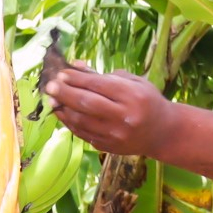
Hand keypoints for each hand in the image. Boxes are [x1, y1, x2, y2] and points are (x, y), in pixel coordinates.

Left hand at [43, 68, 176, 158]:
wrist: (163, 132)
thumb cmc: (148, 101)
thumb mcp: (134, 83)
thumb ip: (106, 75)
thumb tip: (76, 66)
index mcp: (133, 96)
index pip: (98, 85)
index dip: (77, 78)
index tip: (62, 73)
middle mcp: (124, 116)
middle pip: (87, 103)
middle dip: (65, 93)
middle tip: (50, 85)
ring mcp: (115, 134)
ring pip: (81, 120)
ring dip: (63, 108)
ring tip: (52, 99)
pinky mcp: (108, 146)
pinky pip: (82, 133)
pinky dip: (69, 122)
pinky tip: (62, 112)